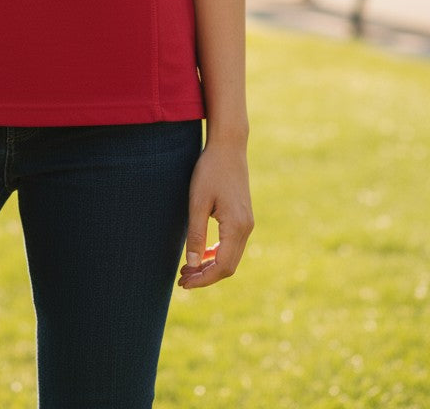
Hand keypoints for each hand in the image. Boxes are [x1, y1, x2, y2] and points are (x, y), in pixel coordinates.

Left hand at [178, 140, 252, 289]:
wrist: (229, 147)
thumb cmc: (210, 170)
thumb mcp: (198, 201)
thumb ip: (196, 234)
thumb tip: (192, 264)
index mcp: (237, 226)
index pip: (222, 267)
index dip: (203, 279)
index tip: (183, 283)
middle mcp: (246, 228)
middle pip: (228, 266)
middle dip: (205, 276)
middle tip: (182, 280)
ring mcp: (247, 223)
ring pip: (231, 257)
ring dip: (210, 266)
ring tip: (187, 269)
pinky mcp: (243, 217)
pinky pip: (232, 245)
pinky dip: (216, 254)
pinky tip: (201, 253)